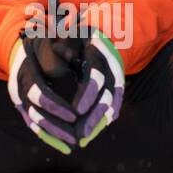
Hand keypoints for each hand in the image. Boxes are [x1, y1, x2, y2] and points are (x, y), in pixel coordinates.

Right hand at [7, 31, 79, 154]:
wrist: (25, 48)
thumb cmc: (45, 43)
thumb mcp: (54, 42)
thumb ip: (65, 53)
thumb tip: (79, 62)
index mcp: (24, 69)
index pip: (38, 92)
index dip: (56, 106)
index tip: (76, 115)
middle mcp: (18, 87)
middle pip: (35, 113)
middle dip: (58, 127)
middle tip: (78, 137)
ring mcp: (19, 100)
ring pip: (35, 123)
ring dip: (55, 135)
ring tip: (74, 144)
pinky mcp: (24, 109)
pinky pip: (35, 126)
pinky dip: (50, 137)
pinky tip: (64, 147)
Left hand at [69, 28, 124, 146]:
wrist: (98, 33)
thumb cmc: (73, 34)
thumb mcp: (66, 33)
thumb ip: (61, 42)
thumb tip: (56, 48)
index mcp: (97, 49)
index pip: (96, 75)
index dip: (88, 93)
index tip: (77, 110)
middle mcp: (111, 65)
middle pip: (107, 95)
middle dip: (94, 117)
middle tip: (80, 135)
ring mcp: (116, 77)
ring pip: (111, 104)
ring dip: (98, 123)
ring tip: (84, 139)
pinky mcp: (115, 87)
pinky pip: (113, 106)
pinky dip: (102, 120)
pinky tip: (93, 132)